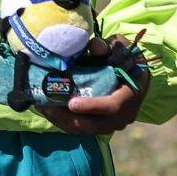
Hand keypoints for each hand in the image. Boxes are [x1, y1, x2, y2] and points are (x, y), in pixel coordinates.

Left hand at [35, 35, 151, 135]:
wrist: (134, 75)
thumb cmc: (125, 58)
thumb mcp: (120, 47)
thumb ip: (109, 46)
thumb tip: (94, 46)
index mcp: (130, 96)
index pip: (113, 107)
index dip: (92, 106)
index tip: (71, 104)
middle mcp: (122, 116)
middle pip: (93, 124)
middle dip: (68, 118)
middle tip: (47, 107)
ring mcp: (110, 124)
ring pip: (84, 129)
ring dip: (61, 121)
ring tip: (42, 107)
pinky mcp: (99, 125)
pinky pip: (80, 128)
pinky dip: (62, 121)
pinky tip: (46, 110)